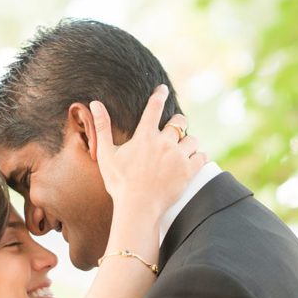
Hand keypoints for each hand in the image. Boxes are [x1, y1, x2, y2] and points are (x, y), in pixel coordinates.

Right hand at [91, 84, 207, 219]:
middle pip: (180, 122)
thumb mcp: (106, 155)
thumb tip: (95, 103)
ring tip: (182, 150)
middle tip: (174, 130)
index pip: (154, 107)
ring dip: (188, 142)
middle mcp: (164, 143)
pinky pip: (201, 156)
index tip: (163, 89)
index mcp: (145, 137)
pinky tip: (193, 160)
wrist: (137, 208)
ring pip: (192, 139)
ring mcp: (178, 157)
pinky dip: (198, 156)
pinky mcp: (189, 171)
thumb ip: (102, 127)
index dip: (159, 95)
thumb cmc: (120, 183)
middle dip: (178, 123)